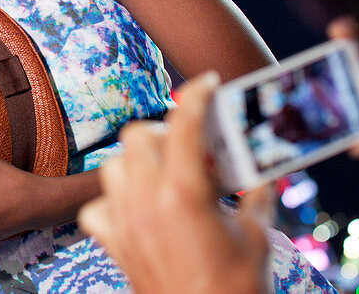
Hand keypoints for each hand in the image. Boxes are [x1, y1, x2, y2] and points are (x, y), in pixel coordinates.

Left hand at [78, 73, 271, 293]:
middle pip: (137, 135)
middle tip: (192, 151)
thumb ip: (256, 195)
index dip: (197, 97)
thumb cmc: (236, 288)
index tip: (206, 84)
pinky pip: (96, 207)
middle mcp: (145, 201)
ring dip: (137, 163)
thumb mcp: (258, 235)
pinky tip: (138, 211)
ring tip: (166, 178)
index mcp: (184, 194)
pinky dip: (113, 202)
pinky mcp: (113, 244)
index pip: (185, 125)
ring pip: (111, 166)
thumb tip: (262, 171)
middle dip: (164, 134)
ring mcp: (124, 222)